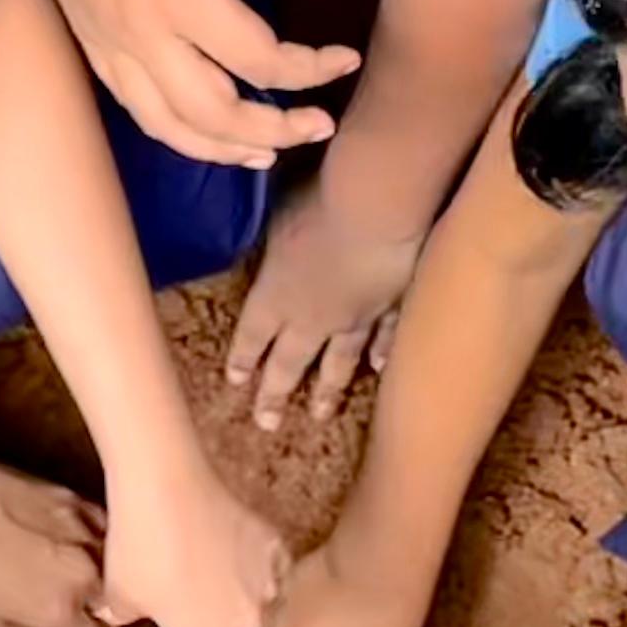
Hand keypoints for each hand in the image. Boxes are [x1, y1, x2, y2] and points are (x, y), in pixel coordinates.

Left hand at [0, 445, 114, 626]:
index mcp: (60, 614)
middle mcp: (83, 576)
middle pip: (113, 607)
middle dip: (108, 619)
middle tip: (94, 622)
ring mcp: (83, 533)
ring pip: (115, 567)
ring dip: (109, 581)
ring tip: (97, 585)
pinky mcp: (75, 500)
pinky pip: (104, 529)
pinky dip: (101, 544)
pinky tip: (89, 546)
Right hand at [2, 0, 356, 168]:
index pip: (258, 60)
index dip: (310, 70)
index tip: (345, 59)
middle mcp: (138, 29)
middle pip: (215, 114)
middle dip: (276, 129)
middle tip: (322, 124)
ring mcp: (107, 38)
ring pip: (169, 124)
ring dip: (224, 147)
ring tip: (266, 148)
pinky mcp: (88, 35)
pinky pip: (135, 106)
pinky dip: (176, 131)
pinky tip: (202, 127)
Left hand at [94, 463, 286, 626]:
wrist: (166, 486)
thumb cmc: (140, 548)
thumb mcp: (118, 595)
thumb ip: (122, 618)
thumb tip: (118, 617)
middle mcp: (247, 625)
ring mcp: (266, 584)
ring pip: (257, 612)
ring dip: (235, 613)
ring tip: (213, 598)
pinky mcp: (273, 547)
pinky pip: (269, 572)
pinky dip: (253, 575)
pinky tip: (234, 564)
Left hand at [223, 182, 421, 430]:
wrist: (377, 209)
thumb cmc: (317, 203)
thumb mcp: (275, 218)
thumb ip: (270, 245)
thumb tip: (261, 247)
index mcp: (275, 296)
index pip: (252, 336)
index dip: (242, 359)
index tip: (236, 382)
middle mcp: (312, 318)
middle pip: (289, 362)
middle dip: (275, 394)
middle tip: (267, 423)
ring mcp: (354, 318)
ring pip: (336, 362)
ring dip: (326, 390)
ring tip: (320, 414)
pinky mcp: (391, 307)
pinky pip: (384, 337)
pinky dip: (382, 354)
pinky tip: (379, 369)